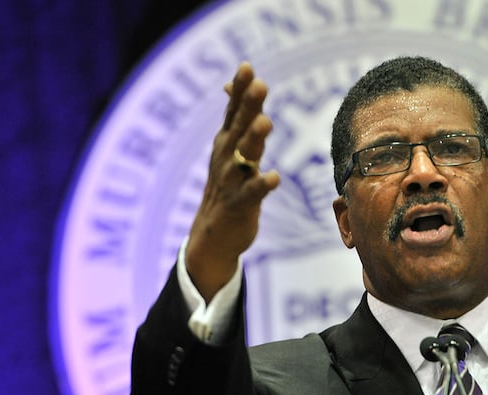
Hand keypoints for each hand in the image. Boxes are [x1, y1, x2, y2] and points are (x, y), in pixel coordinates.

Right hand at [186, 62, 279, 301]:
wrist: (213, 235)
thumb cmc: (228, 186)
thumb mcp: (228, 149)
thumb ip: (235, 118)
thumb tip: (229, 85)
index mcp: (226, 142)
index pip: (233, 111)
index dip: (239, 90)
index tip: (247, 67)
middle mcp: (226, 157)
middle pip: (239, 127)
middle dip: (249, 106)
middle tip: (260, 84)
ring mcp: (231, 181)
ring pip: (244, 157)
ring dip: (254, 139)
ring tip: (266, 122)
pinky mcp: (240, 205)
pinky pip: (252, 194)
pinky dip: (262, 185)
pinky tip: (274, 177)